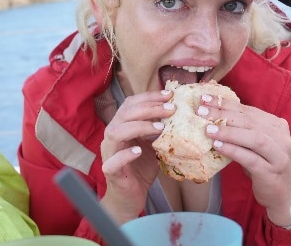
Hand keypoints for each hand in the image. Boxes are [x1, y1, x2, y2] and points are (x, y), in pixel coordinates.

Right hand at [100, 89, 172, 223]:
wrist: (131, 196)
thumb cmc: (141, 167)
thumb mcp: (153, 144)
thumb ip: (160, 130)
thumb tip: (181, 114)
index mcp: (122, 125)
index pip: (131, 104)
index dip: (149, 97)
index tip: (169, 95)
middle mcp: (112, 136)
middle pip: (125, 114)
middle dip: (149, 108)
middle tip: (171, 109)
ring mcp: (109, 153)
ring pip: (116, 132)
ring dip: (139, 127)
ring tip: (160, 128)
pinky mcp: (110, 171)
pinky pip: (113, 161)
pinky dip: (126, 154)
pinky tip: (138, 151)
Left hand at [200, 93, 290, 226]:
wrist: (284, 194)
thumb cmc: (265, 166)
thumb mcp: (255, 145)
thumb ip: (242, 130)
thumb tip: (211, 116)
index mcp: (276, 125)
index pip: (248, 110)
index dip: (225, 103)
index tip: (204, 99)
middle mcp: (280, 137)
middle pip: (249, 121)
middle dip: (223, 114)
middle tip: (201, 112)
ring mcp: (278, 155)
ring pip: (253, 138)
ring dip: (229, 132)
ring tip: (209, 129)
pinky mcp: (271, 172)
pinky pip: (251, 158)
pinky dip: (233, 150)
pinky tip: (218, 146)